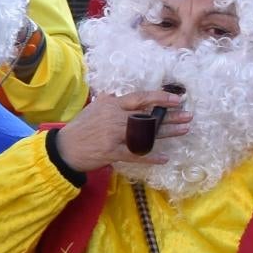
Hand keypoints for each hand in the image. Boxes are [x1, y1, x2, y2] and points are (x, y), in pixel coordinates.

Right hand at [54, 87, 191, 173]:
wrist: (64, 149)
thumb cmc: (79, 129)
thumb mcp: (92, 110)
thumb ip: (106, 102)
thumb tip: (114, 95)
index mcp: (111, 105)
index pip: (140, 98)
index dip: (160, 98)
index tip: (177, 100)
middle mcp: (114, 118)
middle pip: (148, 116)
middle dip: (170, 116)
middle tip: (188, 116)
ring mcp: (114, 136)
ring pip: (146, 134)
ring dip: (166, 133)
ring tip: (183, 130)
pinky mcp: (112, 152)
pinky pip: (135, 155)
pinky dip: (150, 157)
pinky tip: (164, 158)